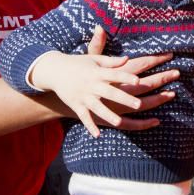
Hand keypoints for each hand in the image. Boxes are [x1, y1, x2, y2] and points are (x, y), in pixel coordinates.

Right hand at [35, 25, 177, 135]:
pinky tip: (98, 135)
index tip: (138, 80)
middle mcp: (92, 85)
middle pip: (110, 92)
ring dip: (108, 115)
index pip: (115, 74)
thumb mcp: (95, 59)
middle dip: (124, 98)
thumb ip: (112, 61)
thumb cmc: (79, 64)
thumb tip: (128, 59)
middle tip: (139, 104)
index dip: (126, 77)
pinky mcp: (76, 105)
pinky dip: (90, 126)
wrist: (54, 71)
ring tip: (119, 122)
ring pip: (98, 107)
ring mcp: (83, 96)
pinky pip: (84, 117)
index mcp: (98, 72)